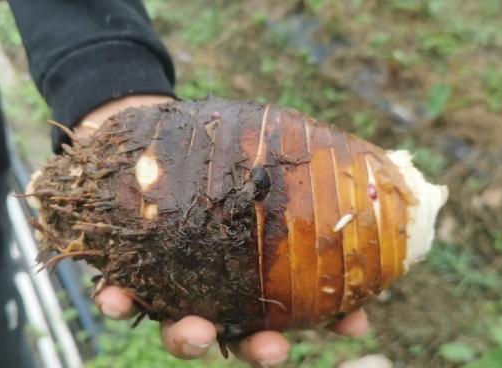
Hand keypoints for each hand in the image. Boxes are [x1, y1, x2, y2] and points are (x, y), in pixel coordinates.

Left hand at [78, 95, 370, 365]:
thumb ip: (307, 178)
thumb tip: (386, 171)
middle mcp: (214, 292)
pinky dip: (117, 301)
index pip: (295, 308)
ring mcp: (169, 285)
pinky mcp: (124, 268)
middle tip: (272, 349)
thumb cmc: (220, 159)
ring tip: (197, 333)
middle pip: (239, 335)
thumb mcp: (268, 162)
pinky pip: (117, 293)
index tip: (353, 328)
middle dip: (258, 349)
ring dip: (189, 339)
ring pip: (179, 329)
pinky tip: (115, 298)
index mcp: (251, 277)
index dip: (327, 322)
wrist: (154, 139)